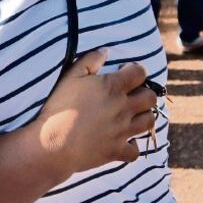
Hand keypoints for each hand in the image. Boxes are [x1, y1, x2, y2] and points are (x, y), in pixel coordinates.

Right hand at [34, 49, 157, 177]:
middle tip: (131, 95)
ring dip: (143, 116)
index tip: (126, 73)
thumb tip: (105, 51)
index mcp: (113, 87)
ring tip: (131, 115)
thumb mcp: (70, 76)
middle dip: (144, 93)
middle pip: (150, 98)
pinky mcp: (117, 150)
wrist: (52, 143)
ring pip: (149, 121)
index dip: (136, 70)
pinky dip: (132, 146)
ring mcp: (122, 131)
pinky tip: (124, 140)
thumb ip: (89, 60)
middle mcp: (123, 108)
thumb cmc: (59, 107)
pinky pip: (136, 151)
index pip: (140, 72)